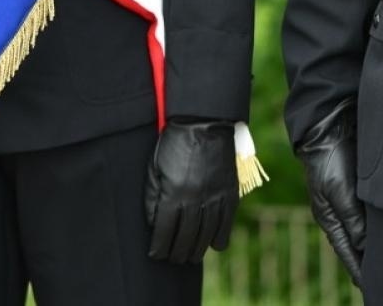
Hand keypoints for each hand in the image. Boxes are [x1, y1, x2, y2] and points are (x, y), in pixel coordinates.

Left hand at [144, 120, 238, 264]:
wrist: (203, 124)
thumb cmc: (173, 145)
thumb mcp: (154, 169)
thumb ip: (152, 197)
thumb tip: (153, 223)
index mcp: (174, 193)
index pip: (165, 232)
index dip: (159, 247)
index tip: (156, 254)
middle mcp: (195, 199)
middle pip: (186, 239)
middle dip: (176, 254)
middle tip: (172, 258)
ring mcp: (215, 198)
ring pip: (206, 237)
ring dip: (196, 251)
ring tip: (189, 256)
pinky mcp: (230, 195)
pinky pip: (225, 226)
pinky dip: (218, 240)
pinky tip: (211, 244)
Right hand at [296, 101, 365, 286]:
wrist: (333, 121)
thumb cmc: (329, 157)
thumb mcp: (339, 190)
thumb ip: (353, 220)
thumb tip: (367, 250)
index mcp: (332, 219)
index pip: (350, 254)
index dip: (363, 273)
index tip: (380, 291)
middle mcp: (345, 213)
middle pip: (362, 246)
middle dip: (376, 262)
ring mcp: (357, 200)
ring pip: (374, 230)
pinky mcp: (369, 187)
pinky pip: (381, 212)